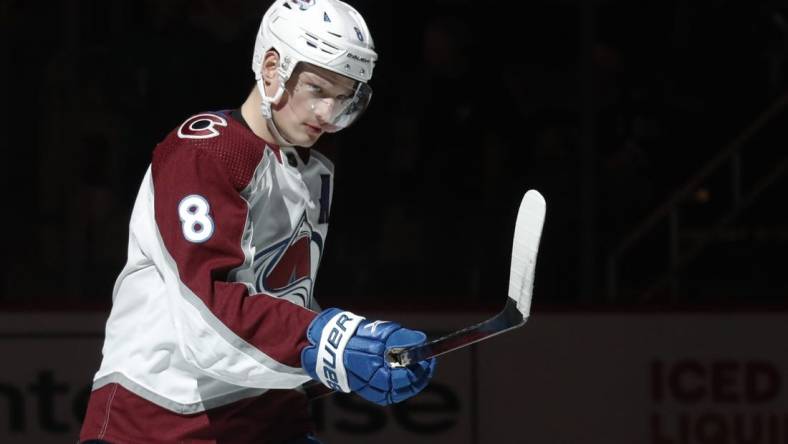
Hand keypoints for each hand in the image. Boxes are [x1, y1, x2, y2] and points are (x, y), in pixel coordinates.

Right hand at [301, 308, 435, 404]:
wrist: (329, 346)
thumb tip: (422, 341)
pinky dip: (401, 387)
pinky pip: (389, 395)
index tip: (429, 357)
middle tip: (427, 362)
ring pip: (398, 393)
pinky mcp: (366, 392)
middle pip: (405, 386)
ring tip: (420, 369)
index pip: (406, 376)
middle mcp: (372, 383)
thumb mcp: (379, 331)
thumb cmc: (354, 336)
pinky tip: (407, 377)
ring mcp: (369, 389)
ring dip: (413, 382)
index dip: (421, 368)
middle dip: (420, 374)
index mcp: (375, 368)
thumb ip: (401, 337)